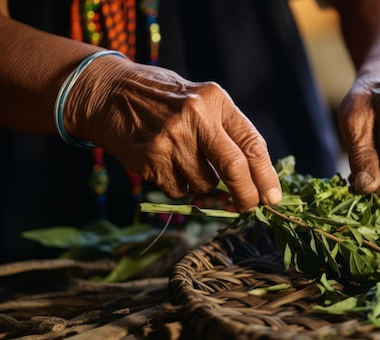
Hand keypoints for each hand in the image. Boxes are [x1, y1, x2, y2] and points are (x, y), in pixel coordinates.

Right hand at [64, 55, 281, 211]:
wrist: (107, 93)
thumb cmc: (162, 99)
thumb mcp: (200, 100)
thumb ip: (226, 131)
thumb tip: (255, 178)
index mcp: (215, 100)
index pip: (251, 143)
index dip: (266, 175)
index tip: (272, 197)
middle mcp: (195, 117)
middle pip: (233, 168)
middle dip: (246, 195)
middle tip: (249, 207)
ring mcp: (171, 139)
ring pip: (205, 186)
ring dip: (206, 190)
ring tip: (191, 166)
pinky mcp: (150, 159)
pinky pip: (179, 191)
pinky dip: (180, 188)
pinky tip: (168, 165)